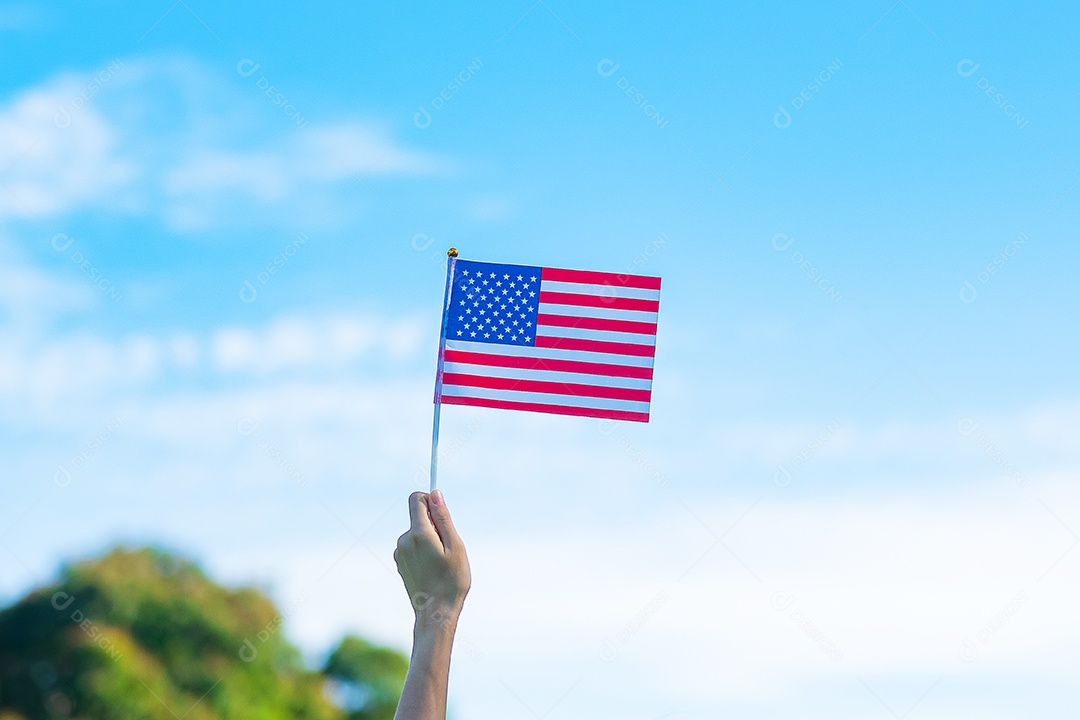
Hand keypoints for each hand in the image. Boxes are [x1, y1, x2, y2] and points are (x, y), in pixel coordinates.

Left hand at [394, 490, 470, 630]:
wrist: (435, 614)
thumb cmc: (451, 581)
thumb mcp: (455, 546)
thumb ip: (443, 518)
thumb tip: (435, 494)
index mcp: (418, 533)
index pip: (416, 499)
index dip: (430, 500)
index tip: (442, 514)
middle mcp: (404, 540)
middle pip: (418, 517)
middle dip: (433, 524)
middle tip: (447, 548)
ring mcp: (399, 552)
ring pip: (416, 533)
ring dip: (429, 540)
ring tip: (440, 562)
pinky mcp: (400, 563)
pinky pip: (412, 546)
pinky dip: (423, 551)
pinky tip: (432, 569)